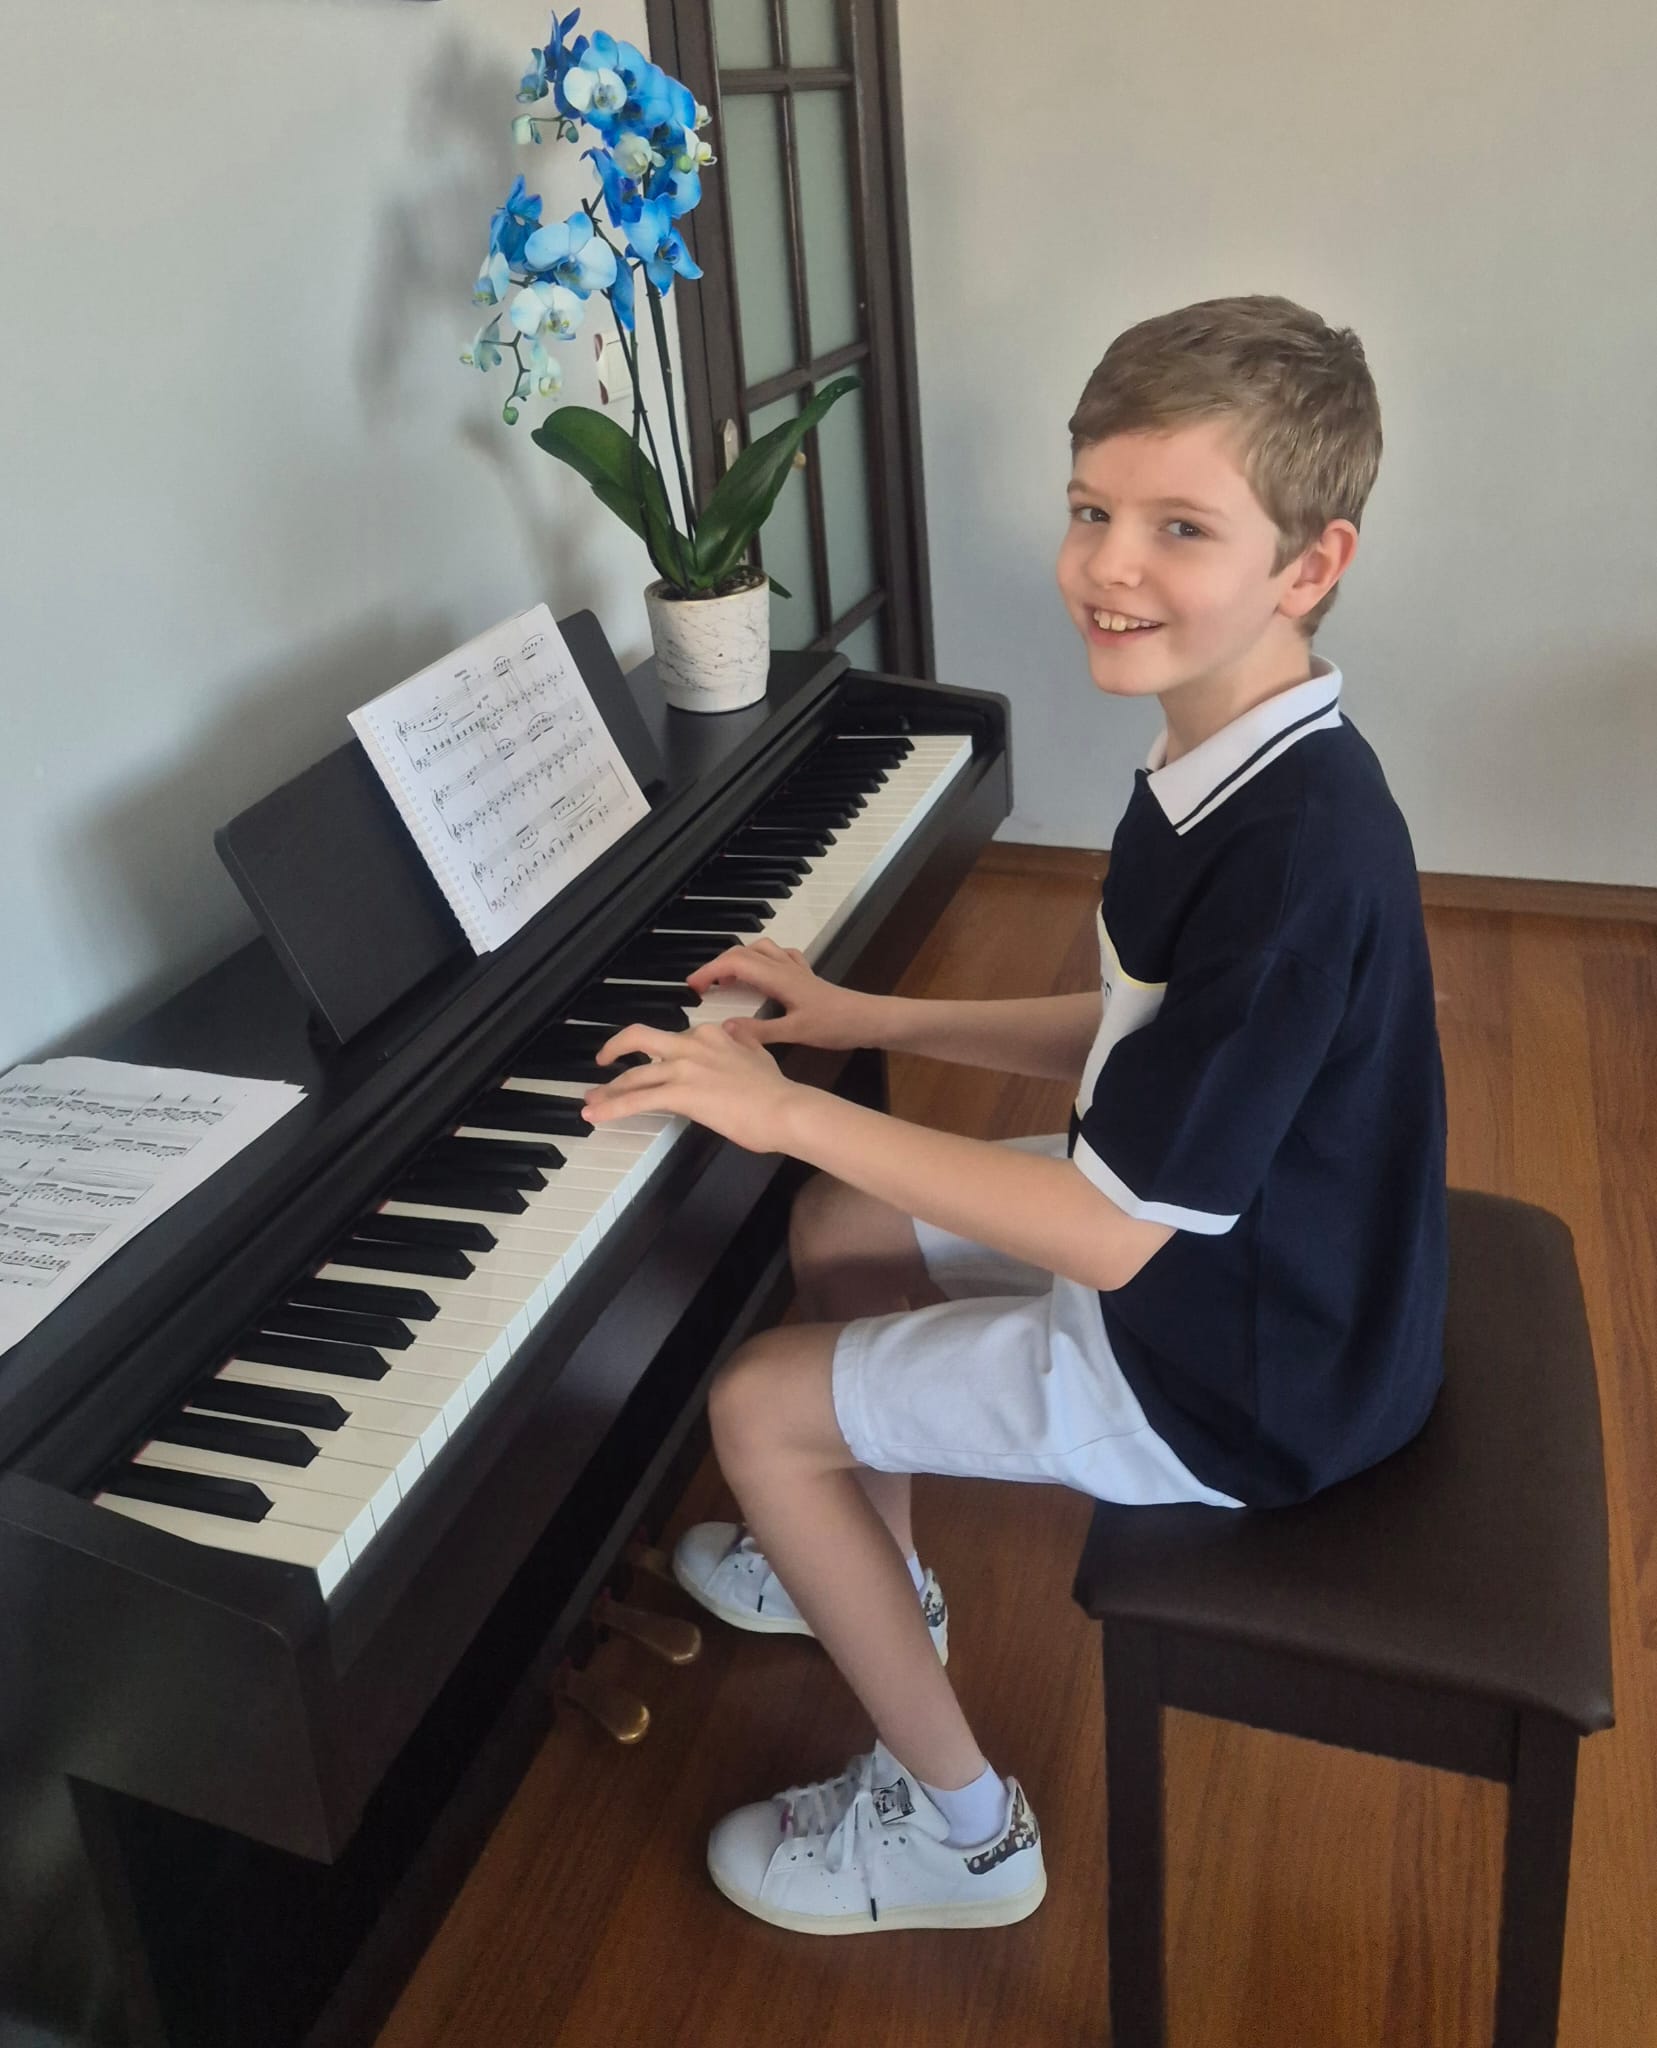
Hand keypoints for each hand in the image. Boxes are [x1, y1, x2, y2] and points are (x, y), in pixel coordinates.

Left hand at [583, 1019, 801, 1154]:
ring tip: (592, 1102)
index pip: (672, 1039)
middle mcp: (691, 1045)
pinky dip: (610, 1108)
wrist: (786, 1109)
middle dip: (614, 1050)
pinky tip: (595, 1116)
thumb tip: (735, 1029)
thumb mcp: (759, 1053)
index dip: (655, 1053)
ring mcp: (683, 1068)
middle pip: (638, 1039)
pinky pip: (635, 1100)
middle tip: (603, 1062)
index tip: (649, 1062)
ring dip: (607, 1090)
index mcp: (710, 1034)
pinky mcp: (679, 1094)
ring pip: (632, 1076)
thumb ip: (743, 1039)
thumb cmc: (776, 1091)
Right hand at [685, 938, 878, 1052]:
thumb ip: (760, 1032)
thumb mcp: (796, 1032)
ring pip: (761, 950)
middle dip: (717, 965)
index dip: (709, 971)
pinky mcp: (806, 978)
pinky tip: (761, 975)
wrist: (870, 1019)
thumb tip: (725, 1028)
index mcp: (779, 978)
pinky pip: (779, 957)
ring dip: (739, 958)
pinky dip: (762, 960)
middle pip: (743, 952)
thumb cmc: (838, 1025)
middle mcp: (785, 968)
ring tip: (726, 979)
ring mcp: (797, 970)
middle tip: (701, 986)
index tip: (692, 987)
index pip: (735, 963)